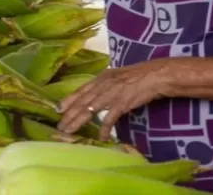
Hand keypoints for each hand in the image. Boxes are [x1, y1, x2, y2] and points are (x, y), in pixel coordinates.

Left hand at [57, 59, 176, 141]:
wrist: (155, 75)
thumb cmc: (138, 76)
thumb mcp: (116, 77)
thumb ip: (105, 84)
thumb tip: (95, 94)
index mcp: (101, 78)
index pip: (80, 90)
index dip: (68, 100)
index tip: (57, 109)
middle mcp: (102, 85)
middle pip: (81, 102)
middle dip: (69, 114)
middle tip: (59, 126)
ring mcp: (110, 94)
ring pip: (89, 109)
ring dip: (78, 121)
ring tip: (69, 131)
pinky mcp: (121, 103)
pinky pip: (109, 119)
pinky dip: (104, 129)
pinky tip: (100, 138)